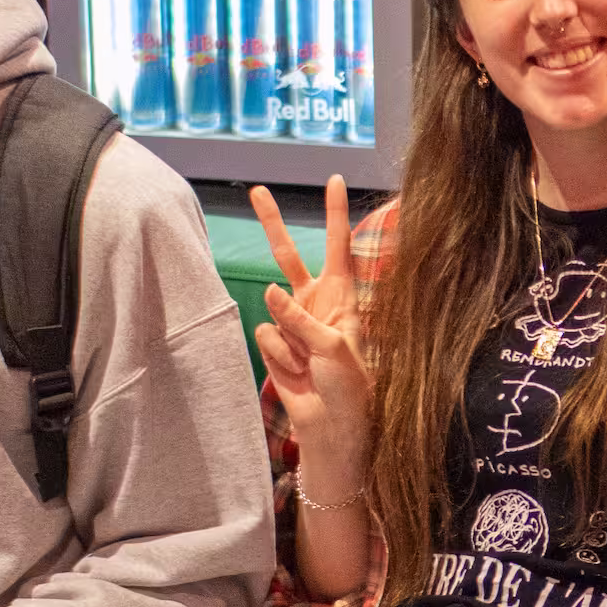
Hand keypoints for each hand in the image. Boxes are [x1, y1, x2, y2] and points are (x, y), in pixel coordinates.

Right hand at [250, 177, 373, 471]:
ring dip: (290, 341)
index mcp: (342, 298)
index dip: (335, 213)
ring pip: (273, 309)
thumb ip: (301, 317)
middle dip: (273, 224)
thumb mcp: (334, 347)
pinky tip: (296, 374)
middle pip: (289, 256)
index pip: (338, 246)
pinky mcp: (275, 345)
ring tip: (311, 366)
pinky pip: (265, 336)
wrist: (332, 427)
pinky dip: (279, 357)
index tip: (336, 179)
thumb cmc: (350, 387)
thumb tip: (269, 291)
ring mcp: (292, 323)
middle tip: (257, 189)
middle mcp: (315, 304)